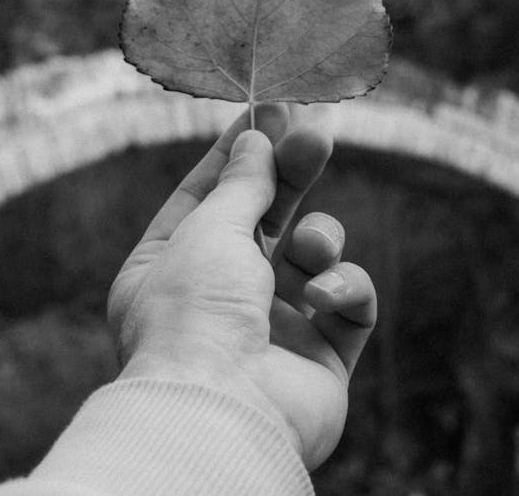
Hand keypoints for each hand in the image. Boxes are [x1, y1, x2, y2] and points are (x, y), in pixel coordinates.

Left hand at [107, 105, 376, 470]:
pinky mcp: (322, 357)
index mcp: (171, 266)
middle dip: (294, 172)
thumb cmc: (196, 312)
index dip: (241, 150)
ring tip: (310, 248)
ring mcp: (273, 328)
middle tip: (320, 127)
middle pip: (267, 216)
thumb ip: (244, 182)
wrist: (223, 412)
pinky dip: (342, 288)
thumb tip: (257, 137)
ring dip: (319, 239)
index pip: (209, 193)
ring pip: (314, 254)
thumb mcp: (211, 228)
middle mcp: (220, 295)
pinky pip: (347, 301)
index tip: (272, 107)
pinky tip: (322, 297)